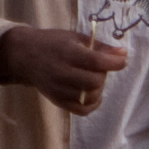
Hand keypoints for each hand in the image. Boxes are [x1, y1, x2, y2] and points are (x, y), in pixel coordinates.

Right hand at [0, 25, 129, 114]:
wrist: (25, 56)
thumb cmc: (53, 43)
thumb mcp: (76, 38)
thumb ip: (100, 47)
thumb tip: (123, 54)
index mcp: (68, 53)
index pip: (96, 62)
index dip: (114, 62)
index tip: (122, 59)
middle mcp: (62, 73)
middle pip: (94, 81)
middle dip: (103, 75)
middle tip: (99, 68)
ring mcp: (59, 89)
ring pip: (89, 96)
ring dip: (98, 89)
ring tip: (93, 79)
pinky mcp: (57, 100)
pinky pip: (81, 110)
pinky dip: (92, 104)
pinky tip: (92, 95)